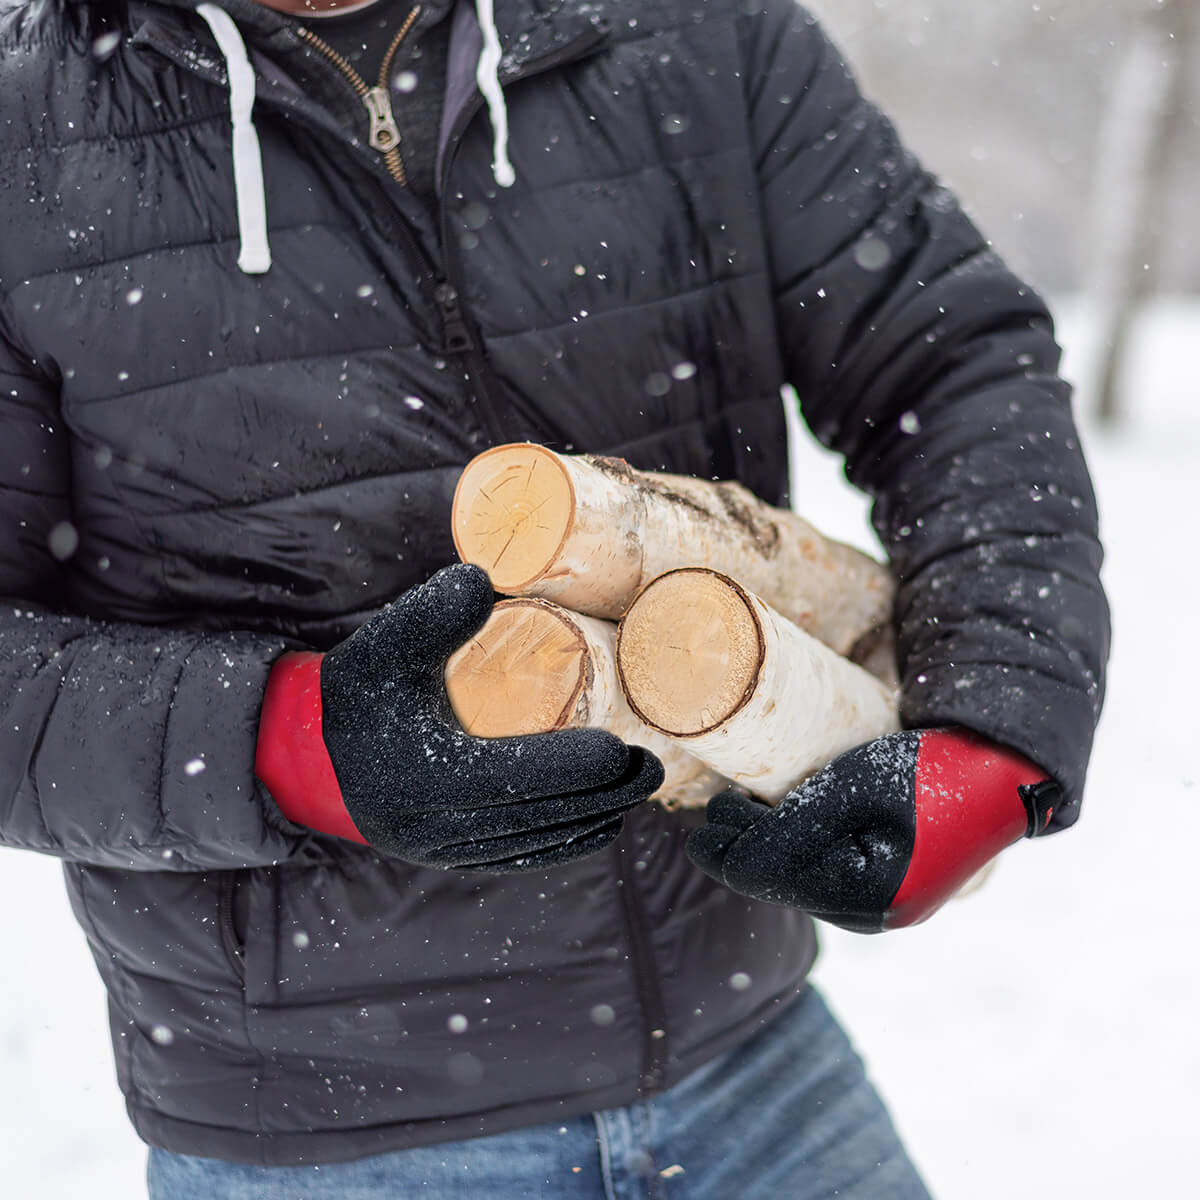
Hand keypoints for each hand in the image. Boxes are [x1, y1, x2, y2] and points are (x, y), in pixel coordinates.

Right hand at [256, 563, 662, 870]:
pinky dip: (564, 844)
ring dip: (594, 820)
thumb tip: (482, 579)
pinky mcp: (451, 859)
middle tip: (652, 766)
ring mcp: (445, 851)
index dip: (575, 768)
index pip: (516, 779)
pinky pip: (520, 858)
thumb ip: (432, 611)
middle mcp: (438, 827)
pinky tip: (600, 825)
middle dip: (603, 795)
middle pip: (539, 816)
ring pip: (536, 842)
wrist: (315, 750)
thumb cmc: (360, 690)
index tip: (622, 749)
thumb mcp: (386, 643)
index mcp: (426, 779)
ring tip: (639, 789)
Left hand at [685, 729, 1057, 931]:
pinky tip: (769, 822)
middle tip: (705, 814)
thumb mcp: (851, 790)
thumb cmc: (926, 773)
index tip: (696, 828)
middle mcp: (873, 914)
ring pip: (799, 880)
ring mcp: (882, 906)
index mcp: (869, 897)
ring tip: (726, 809)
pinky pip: (823, 874)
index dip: (727, 854)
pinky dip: (791, 849)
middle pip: (783, 884)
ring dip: (762, 847)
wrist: (997, 773)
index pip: (772, 880)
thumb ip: (790, 829)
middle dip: (739, 849)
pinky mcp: (886, 888)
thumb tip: (731, 862)